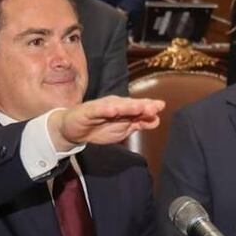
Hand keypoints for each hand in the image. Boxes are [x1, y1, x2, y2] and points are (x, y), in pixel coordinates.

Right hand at [48, 96, 164, 150]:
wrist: (74, 130)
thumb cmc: (98, 127)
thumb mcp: (122, 129)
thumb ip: (138, 124)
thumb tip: (157, 120)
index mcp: (124, 109)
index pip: (138, 107)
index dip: (149, 106)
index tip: (161, 107)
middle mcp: (114, 105)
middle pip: (130, 104)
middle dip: (142, 105)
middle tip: (154, 106)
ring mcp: (102, 107)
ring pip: (116, 105)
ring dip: (127, 106)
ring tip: (138, 107)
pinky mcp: (89, 111)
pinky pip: (98, 110)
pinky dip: (105, 110)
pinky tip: (113, 110)